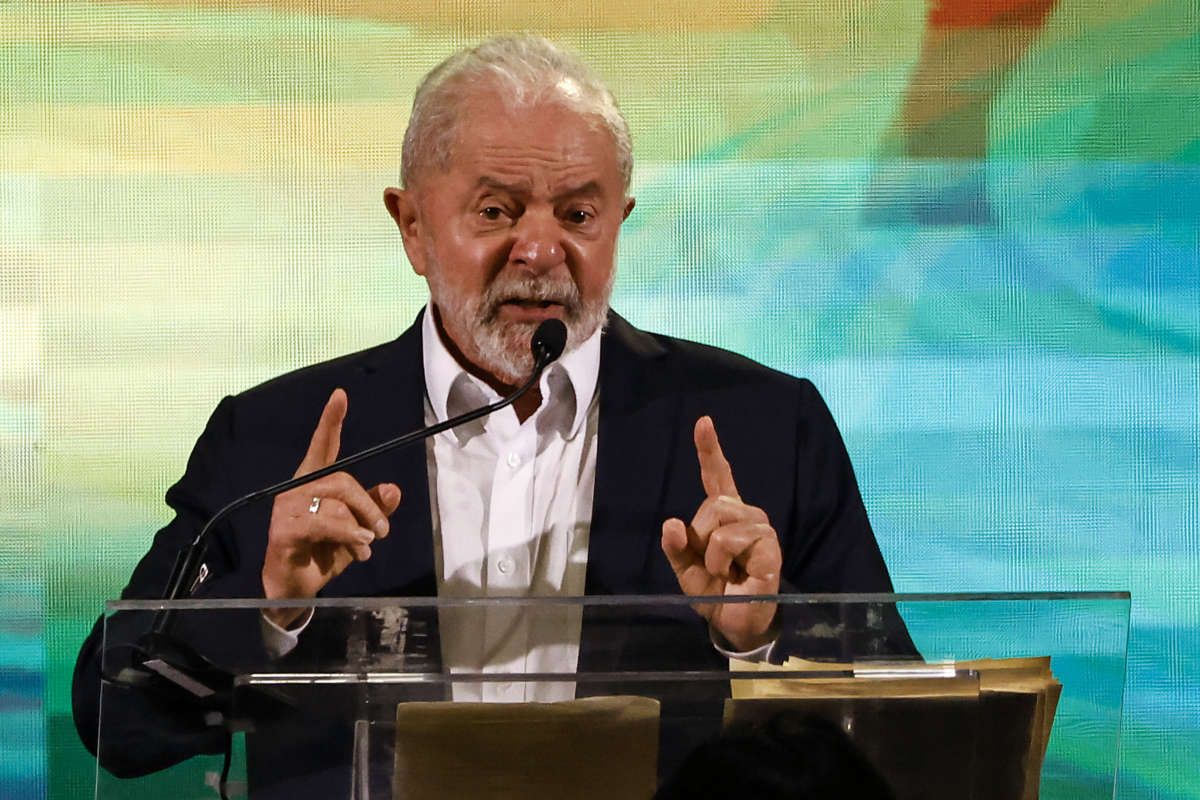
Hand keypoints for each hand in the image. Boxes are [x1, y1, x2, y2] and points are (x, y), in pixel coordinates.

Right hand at [261, 388, 401, 627]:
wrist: (295, 590)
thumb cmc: (322, 554)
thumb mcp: (356, 531)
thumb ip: (374, 510)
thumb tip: (394, 489)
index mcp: (311, 482)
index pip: (322, 446)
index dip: (330, 421)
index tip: (341, 395)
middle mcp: (295, 490)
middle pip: (341, 480)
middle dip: (369, 506)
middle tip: (383, 530)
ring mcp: (286, 510)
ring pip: (335, 505)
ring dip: (359, 527)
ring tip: (367, 547)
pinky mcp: (283, 532)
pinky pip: (322, 524)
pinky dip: (348, 534)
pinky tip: (360, 548)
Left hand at [661, 416, 781, 650]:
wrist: (735, 622)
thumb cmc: (715, 592)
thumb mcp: (686, 571)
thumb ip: (676, 547)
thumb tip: (671, 523)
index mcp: (723, 515)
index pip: (717, 476)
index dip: (710, 449)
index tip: (703, 422)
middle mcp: (746, 514)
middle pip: (714, 503)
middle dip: (701, 536)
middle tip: (712, 564)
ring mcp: (761, 529)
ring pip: (721, 522)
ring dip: (711, 554)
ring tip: (725, 571)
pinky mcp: (770, 546)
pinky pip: (732, 539)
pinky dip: (722, 560)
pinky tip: (736, 574)